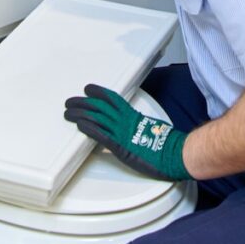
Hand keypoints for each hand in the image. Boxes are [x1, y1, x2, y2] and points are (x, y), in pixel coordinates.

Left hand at [63, 84, 190, 181]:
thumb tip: (132, 131)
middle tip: (70, 101)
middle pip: (101, 107)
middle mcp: (127, 121)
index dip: (99, 93)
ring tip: (68, 112)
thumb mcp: (152, 131)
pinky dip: (90, 128)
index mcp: (135, 116)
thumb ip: (139, 129)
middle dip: (83, 102)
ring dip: (80, 114)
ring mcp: (123, 133)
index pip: (113, 100)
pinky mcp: (121, 147)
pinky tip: (80, 125)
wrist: (176, 154)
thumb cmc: (168, 145)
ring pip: (98, 118)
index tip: (88, 89)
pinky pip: (102, 135)